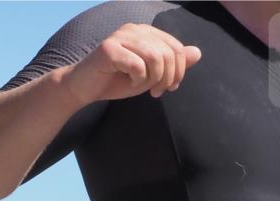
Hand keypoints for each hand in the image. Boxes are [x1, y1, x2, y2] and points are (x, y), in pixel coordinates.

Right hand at [58, 23, 200, 105]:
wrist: (82, 89)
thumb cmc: (114, 81)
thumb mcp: (149, 75)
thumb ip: (172, 64)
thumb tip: (197, 53)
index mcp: (145, 31)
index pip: (175, 47)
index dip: (179, 70)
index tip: (168, 88)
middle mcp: (134, 29)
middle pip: (168, 52)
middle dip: (167, 77)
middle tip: (157, 92)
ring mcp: (120, 36)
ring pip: (156, 57)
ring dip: (153, 79)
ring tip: (144, 88)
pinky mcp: (108, 49)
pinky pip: (137, 65)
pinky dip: (137, 79)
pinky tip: (129, 82)